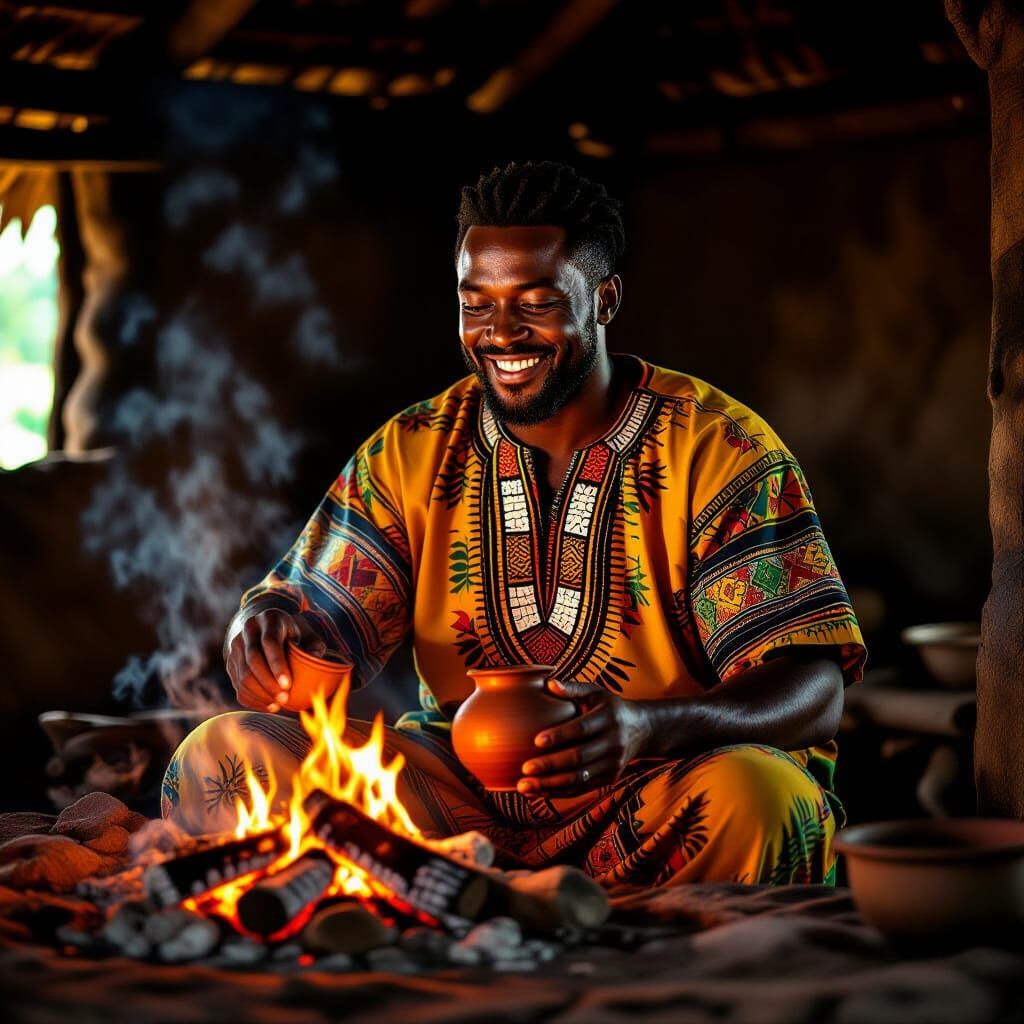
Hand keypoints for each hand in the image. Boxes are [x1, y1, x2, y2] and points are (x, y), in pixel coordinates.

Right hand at [224, 608, 325, 712]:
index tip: (288, 685)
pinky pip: (238, 685)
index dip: (277, 665)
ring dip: (260, 694)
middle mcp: (249, 630)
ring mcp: (236, 646)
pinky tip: (268, 705)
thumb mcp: (306, 633)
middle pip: (253, 660)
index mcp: (270, 619)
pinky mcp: (230, 662)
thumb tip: (315, 658)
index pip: (270, 642)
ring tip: (278, 704)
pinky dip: (252, 699)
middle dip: (268, 683)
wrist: (263, 628)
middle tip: (284, 699)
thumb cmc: (292, 634)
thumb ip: (314, 645)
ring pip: (243, 675)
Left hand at [517, 679, 652, 796]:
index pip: (581, 729)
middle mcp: (614, 743)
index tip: (536, 741)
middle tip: (525, 769)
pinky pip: (582, 789)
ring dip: (550, 785)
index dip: (559, 736)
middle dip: (550, 765)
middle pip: (579, 757)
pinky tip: (538, 792)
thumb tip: (549, 684)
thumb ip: (573, 688)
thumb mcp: (596, 692)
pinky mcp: (610, 778)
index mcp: (609, 718)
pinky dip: (559, 792)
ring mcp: (613, 764)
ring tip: (524, 786)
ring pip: (579, 778)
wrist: (641, 730)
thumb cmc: (609, 707)